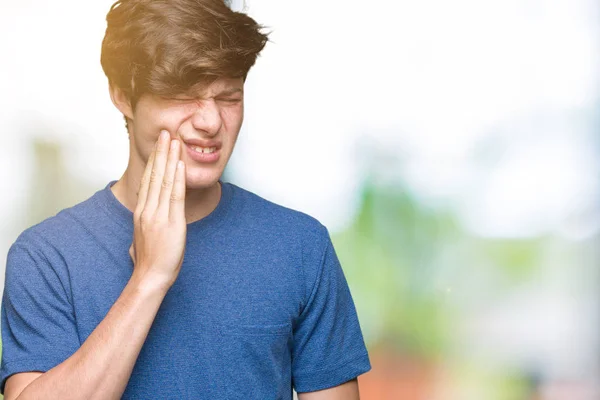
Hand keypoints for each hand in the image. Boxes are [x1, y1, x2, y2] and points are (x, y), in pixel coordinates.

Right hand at [129, 130, 186, 289]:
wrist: (150, 277)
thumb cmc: (148, 263)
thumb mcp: (141, 240)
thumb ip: (143, 227)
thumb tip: (142, 226)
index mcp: (141, 212)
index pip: (148, 180)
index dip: (154, 161)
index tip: (158, 146)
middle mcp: (147, 209)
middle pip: (154, 175)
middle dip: (161, 152)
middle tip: (165, 133)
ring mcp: (158, 214)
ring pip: (164, 180)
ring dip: (170, 158)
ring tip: (174, 140)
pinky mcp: (171, 221)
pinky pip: (175, 195)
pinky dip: (177, 177)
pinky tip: (180, 164)